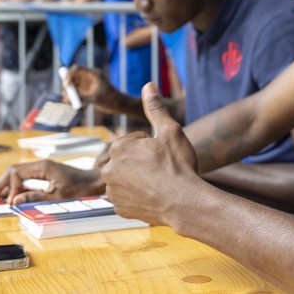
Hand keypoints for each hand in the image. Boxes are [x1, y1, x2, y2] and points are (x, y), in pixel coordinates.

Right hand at [0, 159, 103, 204]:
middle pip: (13, 172)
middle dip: (0, 186)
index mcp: (43, 167)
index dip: (9, 188)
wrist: (95, 182)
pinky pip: (25, 180)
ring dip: (5, 188)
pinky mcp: (44, 175)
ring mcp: (42, 170)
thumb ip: (36, 197)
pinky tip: (7, 196)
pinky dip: (15, 188)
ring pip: (17, 176)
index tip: (8, 203)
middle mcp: (40, 165)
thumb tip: (14, 201)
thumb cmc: (80, 188)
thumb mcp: (58, 196)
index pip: (15, 173)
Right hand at [64, 66, 140, 117]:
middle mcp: (89, 77)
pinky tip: (73, 104)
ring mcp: (88, 84)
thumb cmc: (110, 99)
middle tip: (65, 95)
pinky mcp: (87, 91)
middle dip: (68, 86)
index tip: (66, 84)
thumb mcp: (95, 99)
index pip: (77, 68)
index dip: (69, 74)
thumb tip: (67, 98)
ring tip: (67, 101)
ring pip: (73, 86)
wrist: (118, 105)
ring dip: (69, 93)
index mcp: (93, 73)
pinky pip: (76, 93)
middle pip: (73, 77)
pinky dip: (73, 97)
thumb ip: (81, 97)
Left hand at [102, 83, 199, 225]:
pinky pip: (126, 197)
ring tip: (157, 182)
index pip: (133, 141)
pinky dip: (137, 195)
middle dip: (140, 160)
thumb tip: (148, 85)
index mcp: (118, 148)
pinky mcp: (118, 209)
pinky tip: (152, 195)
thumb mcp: (170, 131)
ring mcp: (112, 192)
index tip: (162, 154)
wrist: (185, 203)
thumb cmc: (178, 166)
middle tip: (161, 168)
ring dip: (137, 177)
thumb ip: (155, 108)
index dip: (150, 145)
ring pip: (125, 178)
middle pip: (126, 159)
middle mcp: (108, 170)